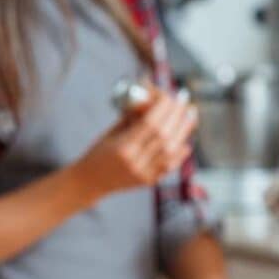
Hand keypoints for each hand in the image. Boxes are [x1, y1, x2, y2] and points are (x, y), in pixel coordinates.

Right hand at [72, 87, 196, 199]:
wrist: (87, 182)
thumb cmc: (97, 153)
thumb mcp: (111, 132)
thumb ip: (133, 118)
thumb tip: (153, 99)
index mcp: (122, 147)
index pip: (150, 124)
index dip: (163, 108)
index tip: (170, 96)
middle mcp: (135, 162)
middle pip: (164, 136)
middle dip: (177, 116)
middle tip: (186, 102)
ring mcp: (143, 173)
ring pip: (171, 151)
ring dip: (184, 132)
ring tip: (191, 117)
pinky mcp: (148, 181)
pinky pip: (170, 166)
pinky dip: (180, 153)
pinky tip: (186, 142)